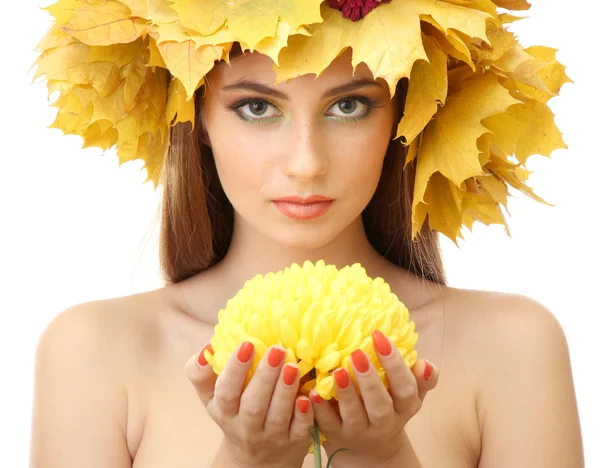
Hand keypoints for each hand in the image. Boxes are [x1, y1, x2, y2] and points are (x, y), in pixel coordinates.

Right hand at [185, 341, 313, 467]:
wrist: (255, 457)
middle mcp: (246, 427)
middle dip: (265, 376)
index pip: (226, 392)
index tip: (247, 344)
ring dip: (285, 391)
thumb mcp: (211, 397)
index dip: (235, 369)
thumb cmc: (234, 412)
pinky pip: (299, 430)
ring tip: (293, 366)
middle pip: (253, 405)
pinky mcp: (294, 442)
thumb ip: (201, 373)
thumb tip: (207, 348)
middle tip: (277, 349)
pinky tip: (307, 397)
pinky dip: (303, 415)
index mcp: (224, 411)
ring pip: (277, 416)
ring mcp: (271, 437)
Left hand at [308, 330, 438, 464]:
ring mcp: (358, 431)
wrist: (369, 446)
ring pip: (354, 416)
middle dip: (370, 381)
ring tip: (338, 371)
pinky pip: (327, 424)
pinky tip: (312, 393)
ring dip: (345, 394)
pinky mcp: (335, 435)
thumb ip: (420, 379)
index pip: (405, 388)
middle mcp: (383, 422)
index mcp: (404, 407)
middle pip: (380, 406)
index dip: (395, 364)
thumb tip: (425, 364)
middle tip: (357, 354)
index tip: (378, 336)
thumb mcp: (408, 394)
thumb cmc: (389, 405)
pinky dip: (319, 410)